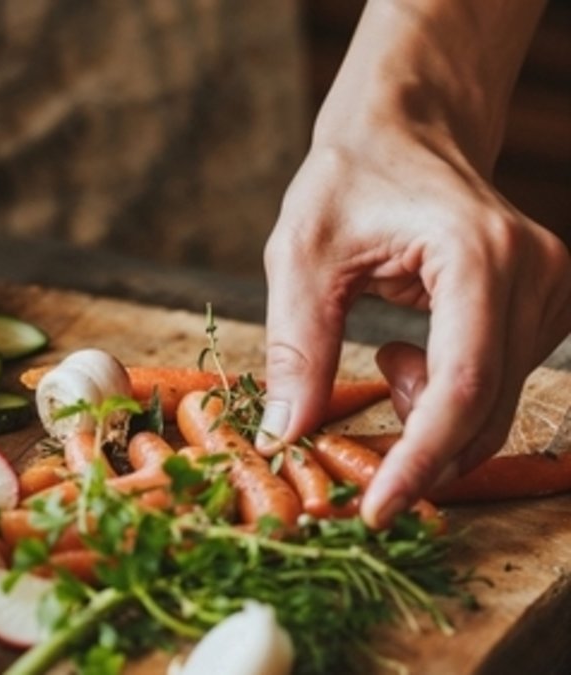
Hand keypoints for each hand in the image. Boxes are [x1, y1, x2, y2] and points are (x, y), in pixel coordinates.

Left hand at [258, 123, 570, 527]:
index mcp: (478, 255)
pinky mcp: (546, 305)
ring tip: (382, 349)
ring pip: (494, 405)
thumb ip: (297, 348)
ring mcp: (552, 289)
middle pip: (486, 408)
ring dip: (427, 412)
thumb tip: (285, 436)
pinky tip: (407, 346)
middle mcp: (536, 273)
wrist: (402, 131)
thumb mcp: (300, 258)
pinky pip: (498, 384)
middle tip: (351, 442)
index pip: (462, 386)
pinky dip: (445, 394)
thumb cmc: (345, 182)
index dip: (420, 460)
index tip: (376, 510)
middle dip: (417, 448)